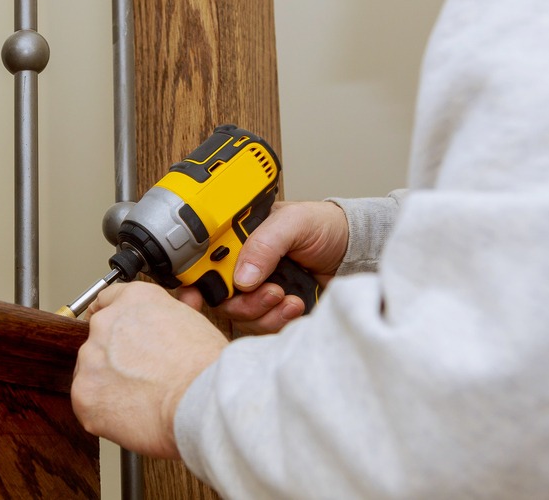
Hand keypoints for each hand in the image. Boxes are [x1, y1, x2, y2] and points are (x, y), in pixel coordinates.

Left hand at [71, 281, 226, 457]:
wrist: (201, 401)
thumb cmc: (205, 368)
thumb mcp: (194, 322)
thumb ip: (172, 313)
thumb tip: (186, 301)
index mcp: (133, 300)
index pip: (108, 300)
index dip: (115, 321)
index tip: (115, 334)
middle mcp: (106, 323)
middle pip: (99, 341)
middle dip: (114, 359)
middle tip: (141, 378)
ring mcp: (91, 358)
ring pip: (91, 373)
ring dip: (108, 385)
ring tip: (141, 400)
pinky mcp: (84, 393)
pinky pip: (88, 403)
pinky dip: (104, 413)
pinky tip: (130, 415)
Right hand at [176, 200, 348, 334]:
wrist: (355, 251)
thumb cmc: (324, 226)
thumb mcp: (294, 222)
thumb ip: (265, 243)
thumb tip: (241, 277)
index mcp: (236, 239)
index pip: (202, 262)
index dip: (194, 281)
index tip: (196, 296)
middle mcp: (242, 265)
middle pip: (217, 296)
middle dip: (240, 302)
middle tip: (269, 292)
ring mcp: (257, 290)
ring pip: (239, 315)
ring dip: (262, 312)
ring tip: (287, 297)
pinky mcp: (275, 310)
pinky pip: (263, 326)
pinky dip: (278, 320)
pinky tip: (296, 305)